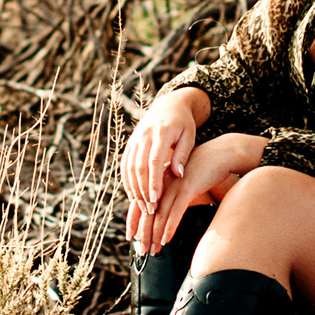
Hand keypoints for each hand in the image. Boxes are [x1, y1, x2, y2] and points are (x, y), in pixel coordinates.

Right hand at [121, 86, 206, 242]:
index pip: (154, 162)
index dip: (153, 182)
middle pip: (139, 167)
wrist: (169, 105)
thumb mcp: (189, 136)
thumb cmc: (184, 124)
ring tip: (142, 207)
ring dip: (134, 189)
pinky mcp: (130, 144)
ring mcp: (135, 140)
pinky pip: (125, 164)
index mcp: (161, 133)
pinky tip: (133, 196)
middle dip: (142, 190)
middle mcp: (144, 136)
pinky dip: (127, 181)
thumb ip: (182, 155)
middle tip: (149, 210)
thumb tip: (178, 175)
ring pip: (129, 167)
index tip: (155, 200)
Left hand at [137, 132, 261, 252]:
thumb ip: (172, 197)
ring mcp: (173, 185)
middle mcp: (162, 183)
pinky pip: (175, 211)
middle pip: (146, 212)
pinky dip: (169, 227)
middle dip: (143, 234)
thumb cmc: (202, 170)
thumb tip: (165, 216)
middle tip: (143, 251)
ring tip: (154, 250)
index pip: (140, 204)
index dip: (133, 222)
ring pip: (159, 215)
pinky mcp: (187, 188)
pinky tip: (166, 239)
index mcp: (158, 181)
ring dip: (155, 235)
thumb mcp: (182, 184)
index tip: (131, 237)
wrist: (220, 155)